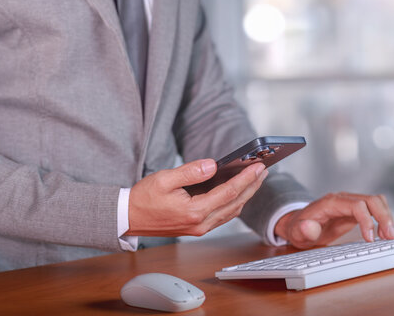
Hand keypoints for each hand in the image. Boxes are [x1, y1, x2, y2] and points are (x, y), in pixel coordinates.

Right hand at [125, 159, 267, 236]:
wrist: (129, 219)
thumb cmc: (144, 198)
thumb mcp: (164, 179)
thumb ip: (190, 172)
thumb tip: (213, 165)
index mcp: (194, 211)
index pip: (229, 192)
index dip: (246, 178)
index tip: (258, 167)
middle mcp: (201, 223)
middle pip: (236, 203)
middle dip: (252, 186)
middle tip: (264, 171)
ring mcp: (200, 228)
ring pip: (232, 211)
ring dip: (246, 195)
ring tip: (255, 179)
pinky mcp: (198, 228)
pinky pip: (223, 215)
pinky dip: (234, 202)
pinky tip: (239, 192)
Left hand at [274, 192, 393, 248]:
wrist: (298, 224)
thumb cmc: (299, 229)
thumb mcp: (296, 233)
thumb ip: (302, 230)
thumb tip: (308, 227)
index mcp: (331, 203)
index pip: (356, 205)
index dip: (367, 221)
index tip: (370, 239)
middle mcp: (343, 199)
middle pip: (371, 200)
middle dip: (384, 217)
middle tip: (389, 237)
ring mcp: (350, 202)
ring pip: (377, 201)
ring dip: (387, 217)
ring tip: (388, 237)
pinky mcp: (355, 209)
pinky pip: (375, 208)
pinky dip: (383, 218)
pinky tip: (383, 233)